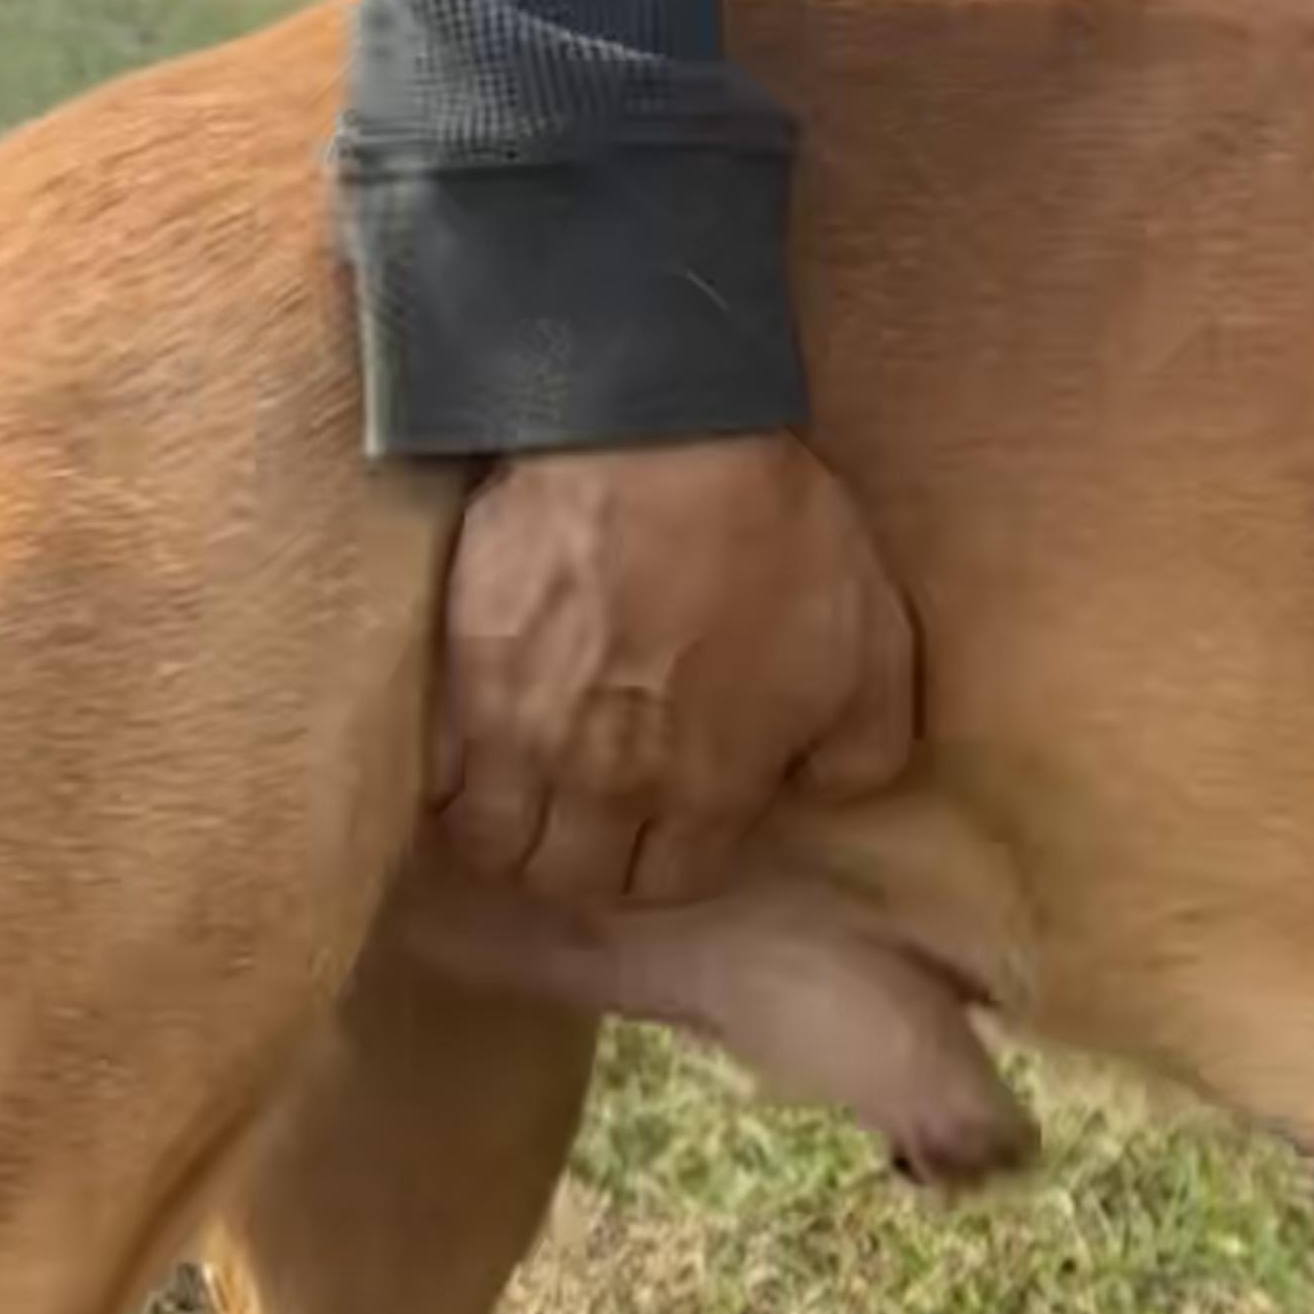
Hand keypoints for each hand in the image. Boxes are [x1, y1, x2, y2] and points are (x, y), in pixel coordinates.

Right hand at [430, 435, 921, 906]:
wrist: (659, 430)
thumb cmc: (777, 531)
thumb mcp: (875, 645)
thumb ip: (862, 749)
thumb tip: (817, 793)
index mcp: (711, 787)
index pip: (668, 884)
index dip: (669, 858)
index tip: (669, 822)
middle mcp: (611, 785)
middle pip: (573, 881)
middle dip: (587, 861)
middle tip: (593, 815)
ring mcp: (525, 737)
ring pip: (494, 848)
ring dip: (510, 837)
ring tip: (524, 798)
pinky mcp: (465, 677)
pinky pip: (438, 778)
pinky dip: (451, 784)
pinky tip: (471, 757)